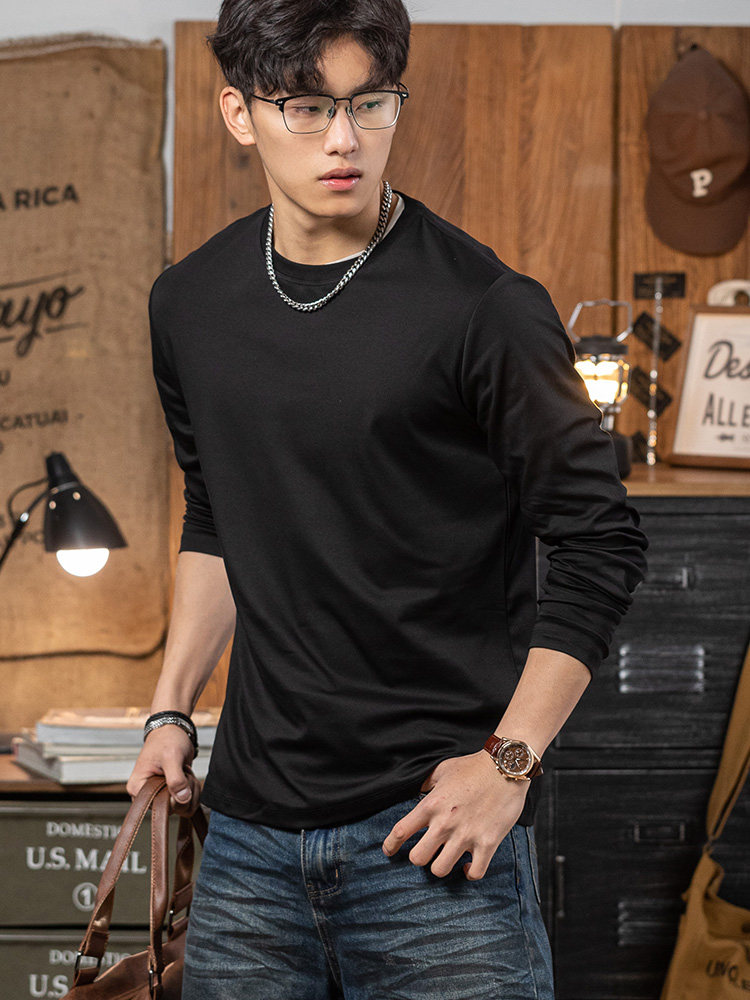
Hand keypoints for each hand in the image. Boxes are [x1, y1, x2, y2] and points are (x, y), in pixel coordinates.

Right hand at [125, 725, 200, 815]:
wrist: (173, 730)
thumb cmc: (166, 739)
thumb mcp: (171, 756)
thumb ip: (176, 779)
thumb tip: (183, 799)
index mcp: (138, 788)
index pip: (157, 808)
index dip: (174, 798)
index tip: (179, 778)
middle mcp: (147, 795)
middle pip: (173, 810)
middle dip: (185, 791)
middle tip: (184, 771)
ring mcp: (160, 795)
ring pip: (183, 807)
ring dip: (191, 789)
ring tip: (184, 771)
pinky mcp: (171, 793)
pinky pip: (187, 802)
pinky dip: (193, 789)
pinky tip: (188, 775)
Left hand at [381, 749, 529, 879]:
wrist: (506, 767)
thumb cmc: (474, 766)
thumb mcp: (443, 770)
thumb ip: (427, 783)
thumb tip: (417, 790)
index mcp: (431, 804)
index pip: (400, 831)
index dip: (390, 845)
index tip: (389, 851)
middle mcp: (445, 823)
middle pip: (417, 858)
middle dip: (419, 857)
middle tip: (426, 852)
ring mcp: (466, 835)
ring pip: (440, 870)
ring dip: (441, 866)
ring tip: (447, 858)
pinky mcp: (487, 843)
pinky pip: (474, 873)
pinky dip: (469, 873)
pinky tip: (468, 866)